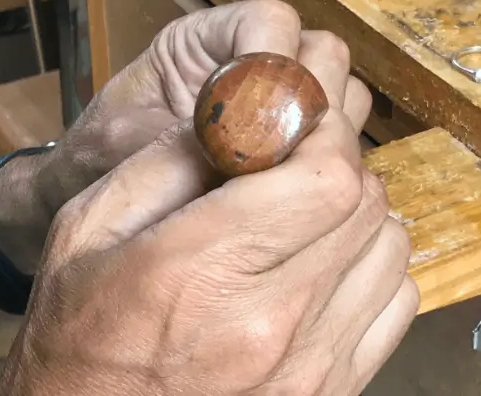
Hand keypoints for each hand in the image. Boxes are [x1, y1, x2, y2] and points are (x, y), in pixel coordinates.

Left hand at [0, 0, 337, 271]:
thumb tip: (249, 141)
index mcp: (207, 39)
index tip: (259, 118)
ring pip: (344, 94)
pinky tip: (294, 195)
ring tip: (282, 180)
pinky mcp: (301, 141)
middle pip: (322, 54)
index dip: (274, 62)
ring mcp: (287, 101)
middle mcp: (257, 60)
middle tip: (276, 157)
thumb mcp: (122, 141)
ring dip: (323, 134)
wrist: (91, 202)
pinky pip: (344, 137)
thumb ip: (184, 133)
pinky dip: (328, 162)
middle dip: (308, 102)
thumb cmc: (94, 162)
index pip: (272, 21)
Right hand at [0, 15, 417, 394]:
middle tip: (306, 159)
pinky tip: (331, 265)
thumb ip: (167, 160)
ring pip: (390, 246)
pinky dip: (376, 267)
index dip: (328, 133)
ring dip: (361, 212)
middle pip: (364, 203)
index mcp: (201, 271)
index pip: (325, 178)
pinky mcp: (334, 389)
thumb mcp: (88, 231)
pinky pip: (398, 300)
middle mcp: (269, 322)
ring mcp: (309, 364)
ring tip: (315, 214)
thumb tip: (242, 113)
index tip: (307, 120)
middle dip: (342, 163)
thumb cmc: (82, 340)